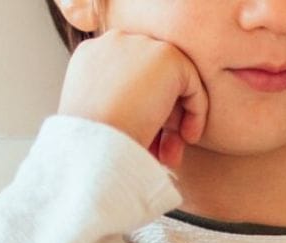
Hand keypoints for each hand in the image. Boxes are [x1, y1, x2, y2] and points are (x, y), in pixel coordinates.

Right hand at [57, 30, 208, 167]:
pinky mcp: (166, 55)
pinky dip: (195, 113)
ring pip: (173, 81)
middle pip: (151, 78)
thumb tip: (151, 120)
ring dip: (177, 122)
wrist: (92, 145)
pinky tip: (186, 139)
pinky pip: (192, 83)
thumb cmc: (92, 146)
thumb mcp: (98, 122)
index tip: (146, 144)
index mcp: (90, 58)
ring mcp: (140, 45)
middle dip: (161, 121)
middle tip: (162, 154)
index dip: (140, 113)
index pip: (128, 79)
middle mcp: (112, 43)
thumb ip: (119, 107)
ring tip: (172, 156)